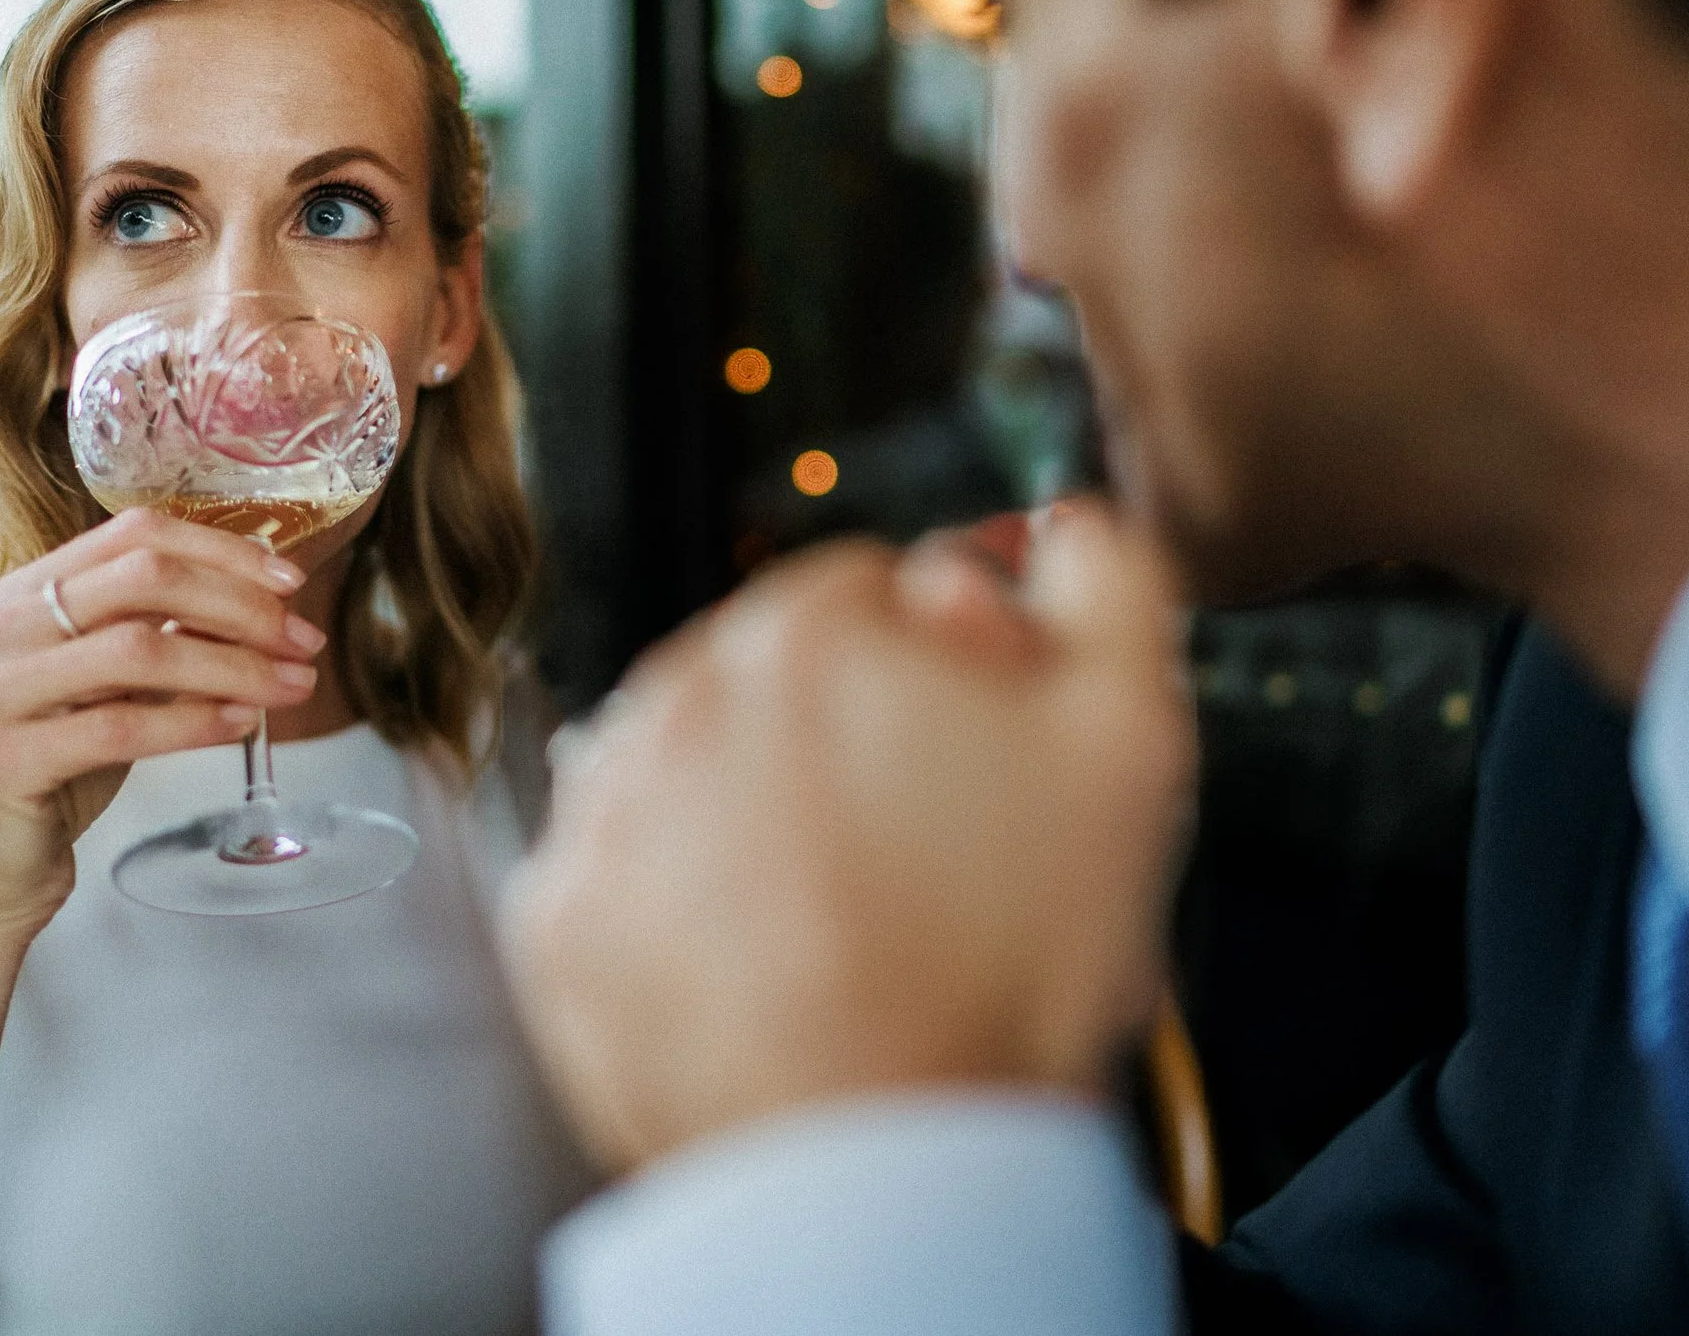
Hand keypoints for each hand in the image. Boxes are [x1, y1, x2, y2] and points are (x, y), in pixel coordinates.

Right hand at [0, 508, 326, 939]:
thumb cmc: (55, 774)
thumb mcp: (110, 689)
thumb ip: (162, 638)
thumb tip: (263, 602)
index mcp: (22, 595)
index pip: (132, 534)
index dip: (221, 549)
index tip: (289, 582)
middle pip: (142, 578)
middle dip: (240, 606)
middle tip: (304, 640)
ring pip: (137, 650)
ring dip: (234, 664)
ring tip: (293, 685)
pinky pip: (119, 727)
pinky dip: (195, 721)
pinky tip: (243, 724)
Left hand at [501, 502, 1197, 1170]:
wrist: (898, 1165)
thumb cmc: (1014, 956)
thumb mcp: (1130, 741)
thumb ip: (1106, 584)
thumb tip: (1063, 524)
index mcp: (807, 631)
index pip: (871, 591)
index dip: (937, 665)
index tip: (963, 752)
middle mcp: (673, 695)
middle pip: (770, 677)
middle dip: (838, 735)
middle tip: (916, 852)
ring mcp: (601, 814)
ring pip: (690, 771)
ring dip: (751, 813)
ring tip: (840, 917)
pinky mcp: (558, 926)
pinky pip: (625, 880)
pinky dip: (680, 909)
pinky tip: (762, 960)